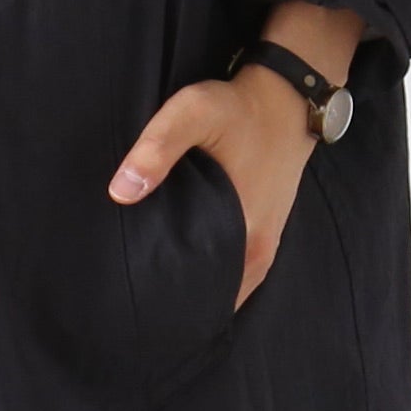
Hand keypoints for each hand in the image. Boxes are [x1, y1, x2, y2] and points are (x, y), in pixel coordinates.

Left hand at [108, 0, 363, 307]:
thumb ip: (157, 149)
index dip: (168, 305)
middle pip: (211, 298)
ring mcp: (265, 246)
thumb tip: (120, 192)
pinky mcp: (266, 234)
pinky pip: (235, 273)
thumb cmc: (240, 107)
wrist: (290, 98)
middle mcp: (258, 252)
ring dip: (194, 292)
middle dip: (176, 304)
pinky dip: (211, 277)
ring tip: (152, 300)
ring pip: (224, 288)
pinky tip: (182, 275)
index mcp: (243, 236)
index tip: (135, 312)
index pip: (202, 296)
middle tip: (133, 309)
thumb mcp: (194, 113)